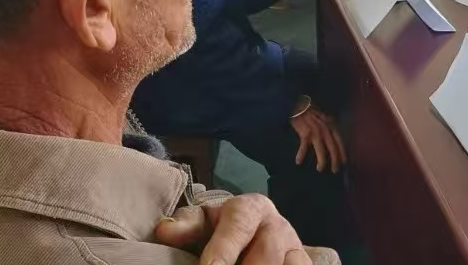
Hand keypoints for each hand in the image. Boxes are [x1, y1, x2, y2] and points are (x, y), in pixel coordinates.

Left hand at [155, 193, 310, 264]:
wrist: (252, 233)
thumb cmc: (220, 230)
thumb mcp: (202, 223)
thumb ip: (186, 226)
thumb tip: (164, 230)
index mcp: (251, 208)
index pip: (239, 226)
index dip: (223, 251)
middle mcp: (278, 225)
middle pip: (268, 252)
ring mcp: (295, 247)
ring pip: (288, 264)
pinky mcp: (302, 262)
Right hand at [290, 99, 346, 173]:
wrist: (296, 103)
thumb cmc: (308, 111)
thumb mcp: (322, 117)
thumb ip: (327, 126)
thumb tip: (330, 139)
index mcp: (330, 124)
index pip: (339, 140)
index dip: (342, 151)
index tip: (344, 162)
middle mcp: (325, 127)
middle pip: (333, 146)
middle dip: (335, 159)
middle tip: (335, 170)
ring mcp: (315, 130)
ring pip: (321, 148)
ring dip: (322, 160)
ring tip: (320, 169)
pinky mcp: (305, 132)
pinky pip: (304, 146)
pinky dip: (301, 154)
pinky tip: (298, 161)